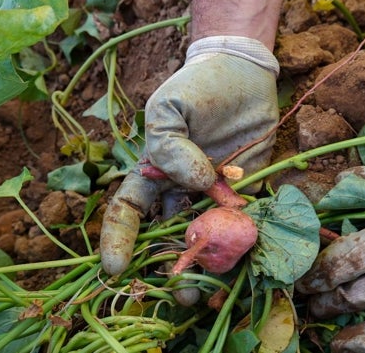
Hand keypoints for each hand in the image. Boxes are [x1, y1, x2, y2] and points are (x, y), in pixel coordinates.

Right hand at [100, 36, 279, 274]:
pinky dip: (244, 246)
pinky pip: (244, 224)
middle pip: (169, 237)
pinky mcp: (248, 193)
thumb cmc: (198, 86)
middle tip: (178, 292)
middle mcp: (181, 192)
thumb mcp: (169, 108)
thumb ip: (169, 147)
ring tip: (207, 291)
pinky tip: (244, 263)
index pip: (129, 212)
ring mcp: (215, 196)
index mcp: (154, 174)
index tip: (116, 267)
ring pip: (206, 239)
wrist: (244, 72)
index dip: (119, 240)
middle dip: (169, 268)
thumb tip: (195, 183)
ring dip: (206, 267)